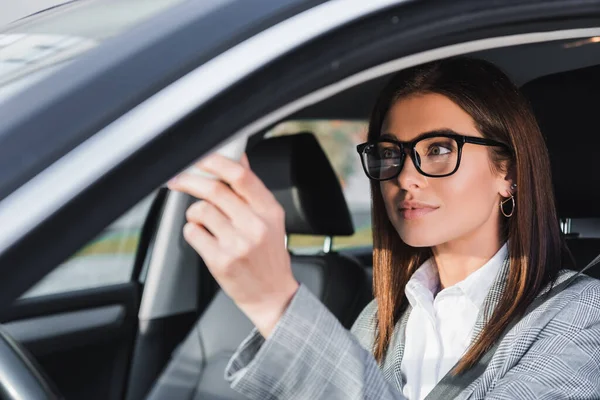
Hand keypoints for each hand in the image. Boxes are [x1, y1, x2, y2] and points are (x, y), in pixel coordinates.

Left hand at [167, 153, 298, 337]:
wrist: (272, 295)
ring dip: (194, 213)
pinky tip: (204, 238)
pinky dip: (192, 231)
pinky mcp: (220, 261)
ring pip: (200, 211)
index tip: (201, 158)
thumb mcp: (271, 220)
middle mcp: (255, 226)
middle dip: (190, 181)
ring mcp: (237, 244)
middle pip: (215, 190)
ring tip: (204, 222)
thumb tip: (239, 158)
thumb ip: (252, 191)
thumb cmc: (269, 256)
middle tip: (179, 180)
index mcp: (269, 211)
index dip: (216, 162)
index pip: (241, 176)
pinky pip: (193, 233)